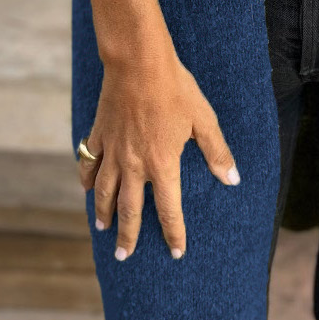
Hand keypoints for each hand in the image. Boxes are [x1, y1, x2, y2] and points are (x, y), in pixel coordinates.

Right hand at [78, 35, 239, 260]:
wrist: (138, 62)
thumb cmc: (175, 89)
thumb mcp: (203, 119)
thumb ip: (216, 152)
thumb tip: (232, 179)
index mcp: (163, 165)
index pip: (169, 210)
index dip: (173, 234)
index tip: (176, 253)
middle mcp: (134, 165)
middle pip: (129, 210)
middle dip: (128, 236)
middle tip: (123, 256)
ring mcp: (113, 150)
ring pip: (104, 191)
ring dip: (104, 213)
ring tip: (103, 229)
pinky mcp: (99, 134)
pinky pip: (89, 163)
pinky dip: (87, 178)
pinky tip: (86, 188)